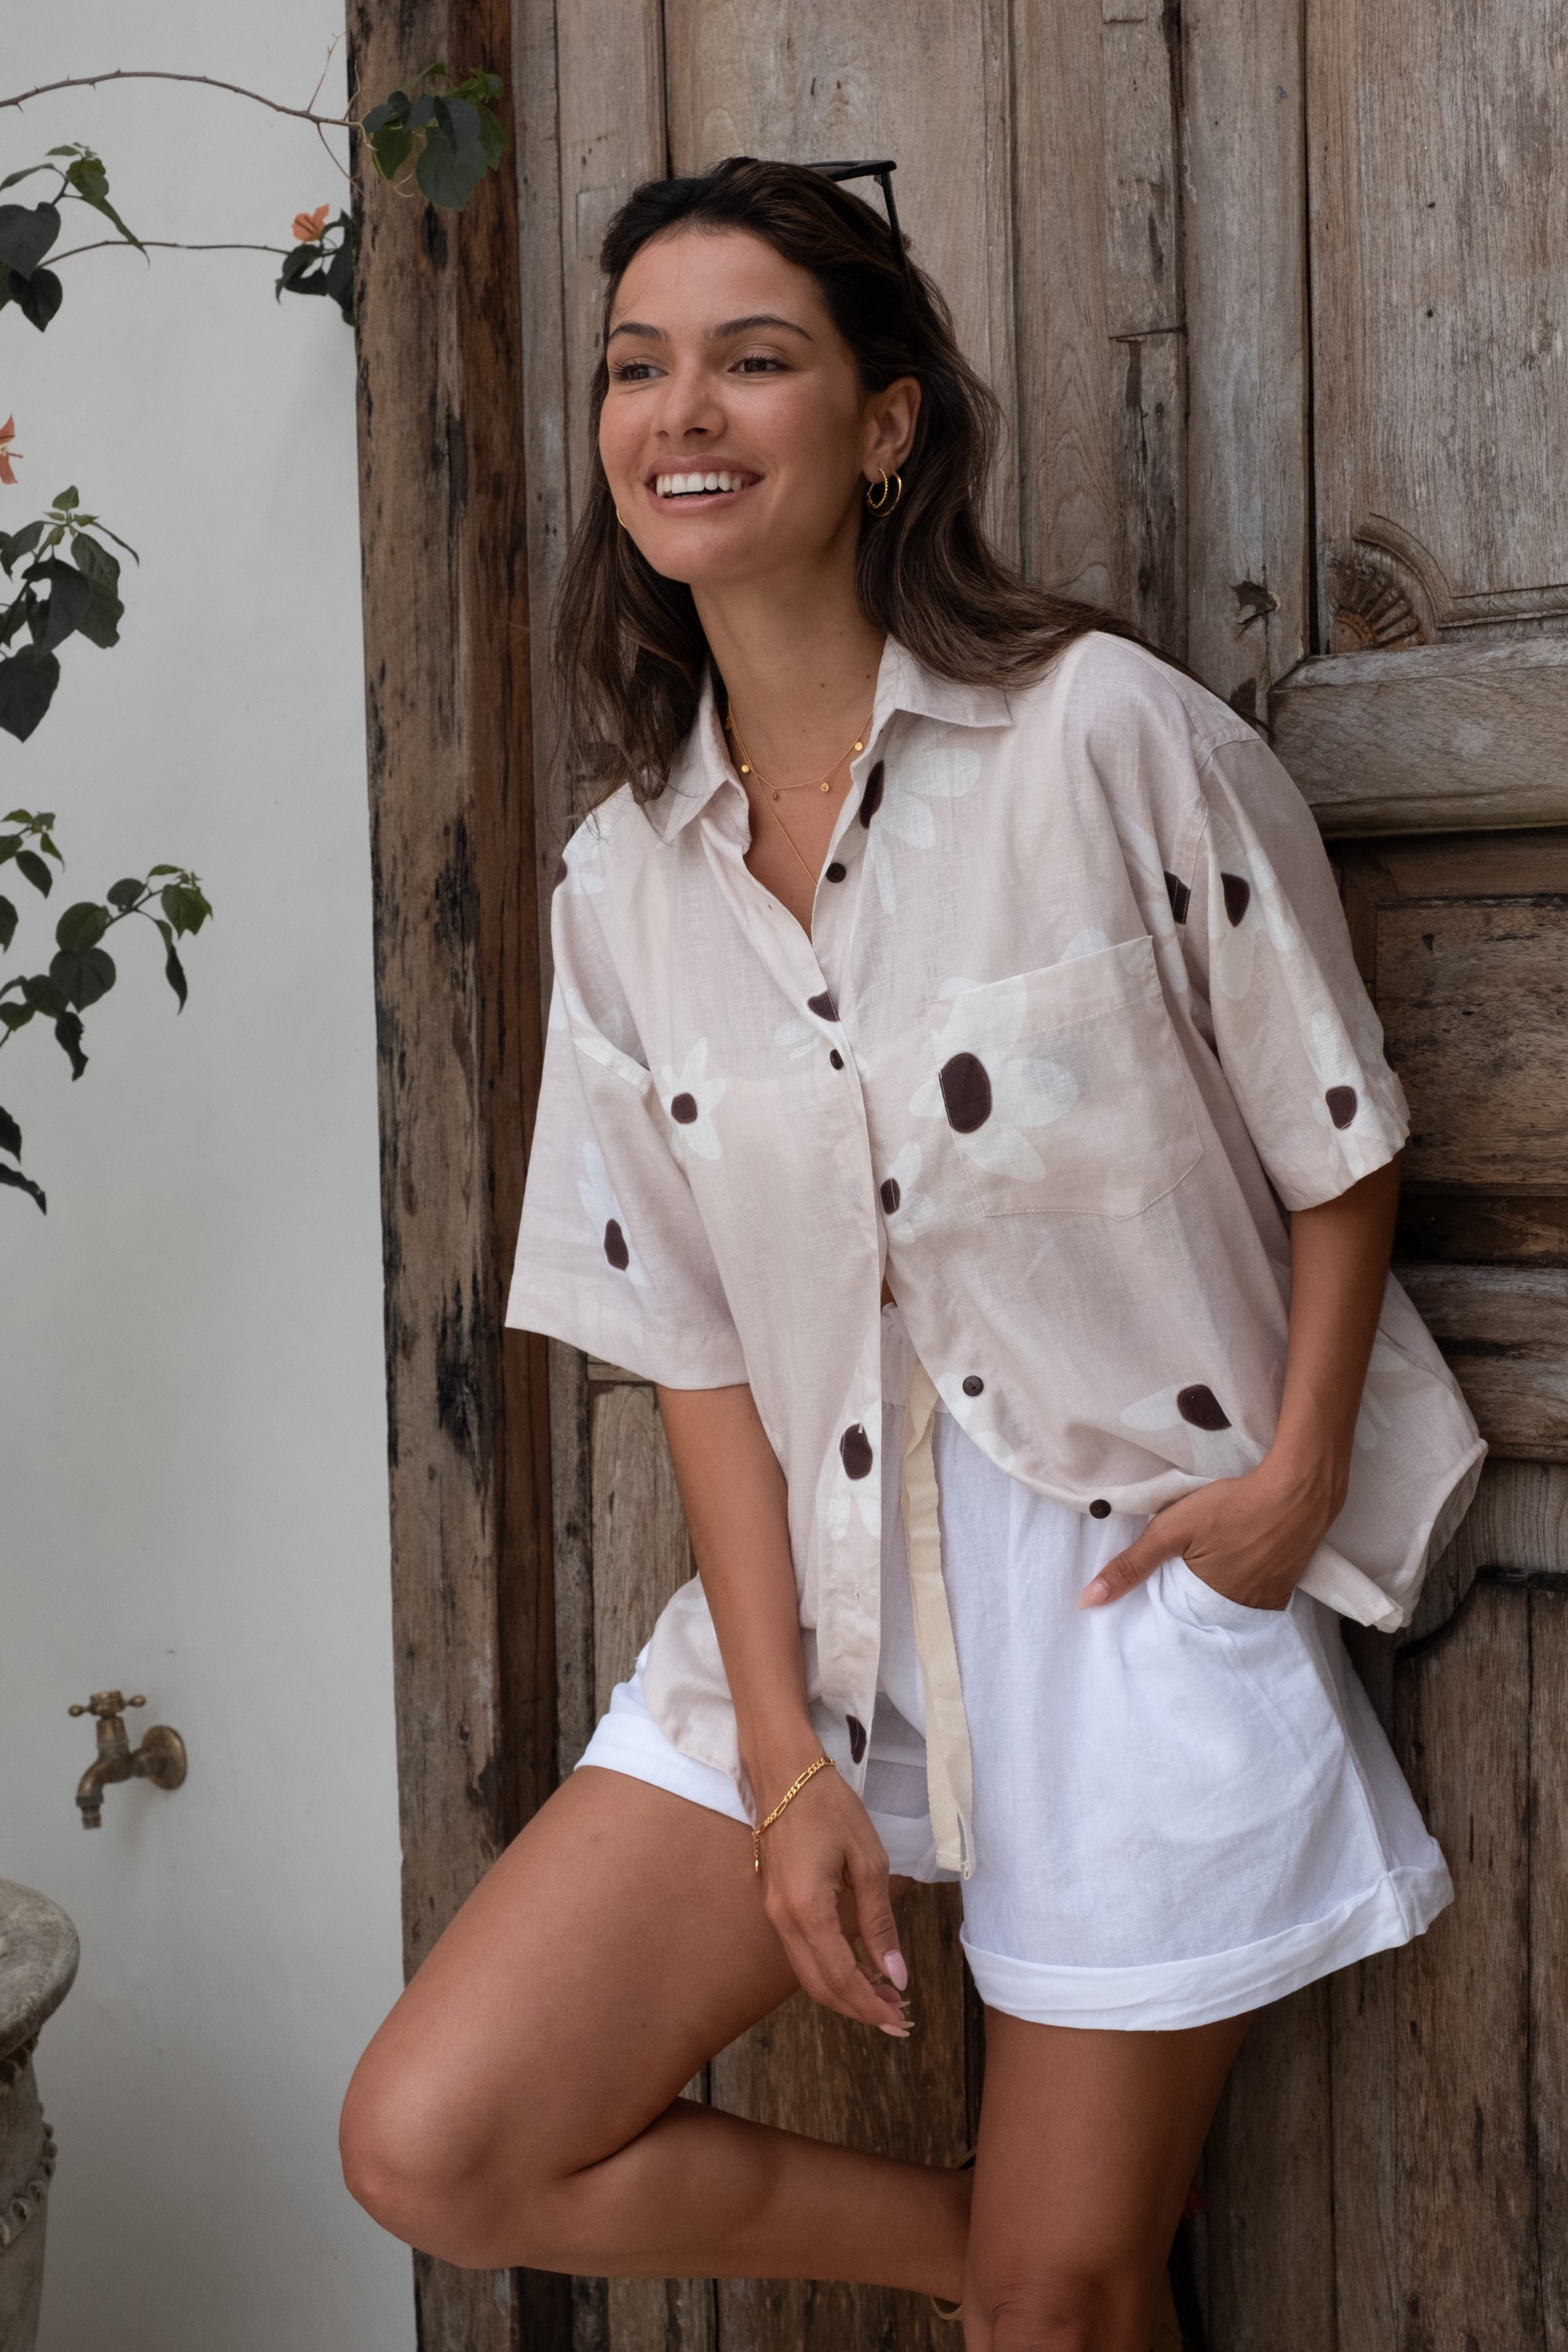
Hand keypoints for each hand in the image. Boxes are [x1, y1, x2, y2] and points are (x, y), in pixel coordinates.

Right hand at [752, 1753, 911, 2036]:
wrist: (782, 1771)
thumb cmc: (828, 1806)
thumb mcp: (867, 1860)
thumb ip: (879, 1922)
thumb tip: (894, 1973)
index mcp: (807, 1910)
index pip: (840, 1977)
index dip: (871, 2006)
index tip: (901, 2020)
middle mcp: (782, 1920)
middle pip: (819, 1986)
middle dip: (858, 2009)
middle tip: (897, 2018)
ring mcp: (773, 1913)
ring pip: (807, 1973)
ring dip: (843, 1990)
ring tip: (883, 1994)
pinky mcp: (774, 1903)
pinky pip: (800, 1952)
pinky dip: (828, 1968)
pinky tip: (855, 1964)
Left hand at [1077, 1450, 1342, 1612]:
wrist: (1297, 1489)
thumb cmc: (1231, 1507)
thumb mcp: (1171, 1531)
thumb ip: (1130, 1566)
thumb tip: (1087, 1601)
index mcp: (1209, 1604)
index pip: (1176, 1613)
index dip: (1167, 1595)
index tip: (1164, 1578)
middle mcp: (1241, 1611)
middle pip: (1206, 1608)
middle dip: (1194, 1593)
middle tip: (1191, 1563)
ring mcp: (1268, 1599)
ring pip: (1232, 1600)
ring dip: (1221, 1585)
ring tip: (1215, 1559)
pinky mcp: (1287, 1584)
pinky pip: (1257, 1591)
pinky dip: (1246, 1579)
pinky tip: (1242, 1557)